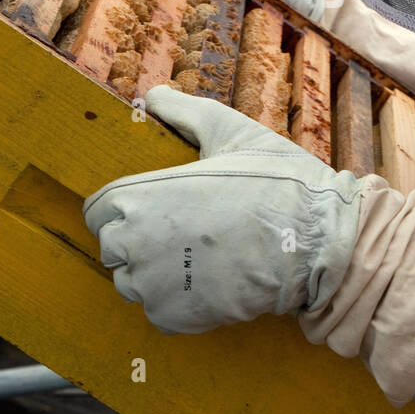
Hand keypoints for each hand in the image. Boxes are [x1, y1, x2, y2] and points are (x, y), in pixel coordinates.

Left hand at [83, 85, 387, 333]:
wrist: (318, 239)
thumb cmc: (275, 181)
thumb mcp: (228, 130)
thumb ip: (183, 112)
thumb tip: (155, 95)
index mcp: (138, 196)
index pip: (97, 211)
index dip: (125, 208)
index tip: (155, 208)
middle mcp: (135, 243)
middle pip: (112, 248)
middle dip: (140, 241)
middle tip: (184, 232)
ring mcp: (153, 285)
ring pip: (133, 284)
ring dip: (157, 274)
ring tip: (200, 257)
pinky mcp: (176, 318)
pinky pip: (159, 313)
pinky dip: (179, 303)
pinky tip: (211, 282)